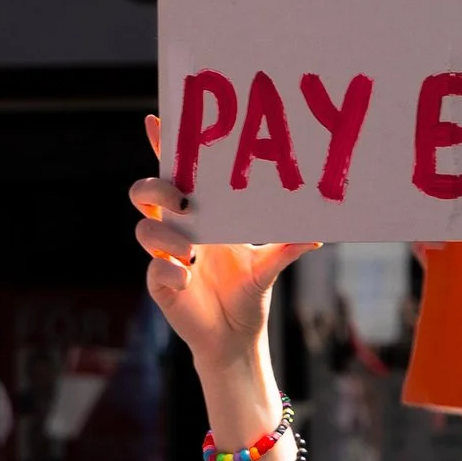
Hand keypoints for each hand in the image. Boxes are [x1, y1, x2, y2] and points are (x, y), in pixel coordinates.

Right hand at [131, 112, 316, 390]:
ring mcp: (165, 256)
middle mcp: (179, 231)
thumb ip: (287, 247)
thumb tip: (317, 236)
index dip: (163, 147)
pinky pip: (155, 270)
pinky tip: (188, 280)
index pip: (176, 175)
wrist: (236, 339)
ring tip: (192, 251)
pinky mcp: (160, 285)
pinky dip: (171, 272)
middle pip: (145, 194)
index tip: (156, 121)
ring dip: (165, 235)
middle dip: (156, 189)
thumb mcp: (269, 266)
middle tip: (182, 200)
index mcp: (202, 216)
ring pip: (143, 229)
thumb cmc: (249, 295)